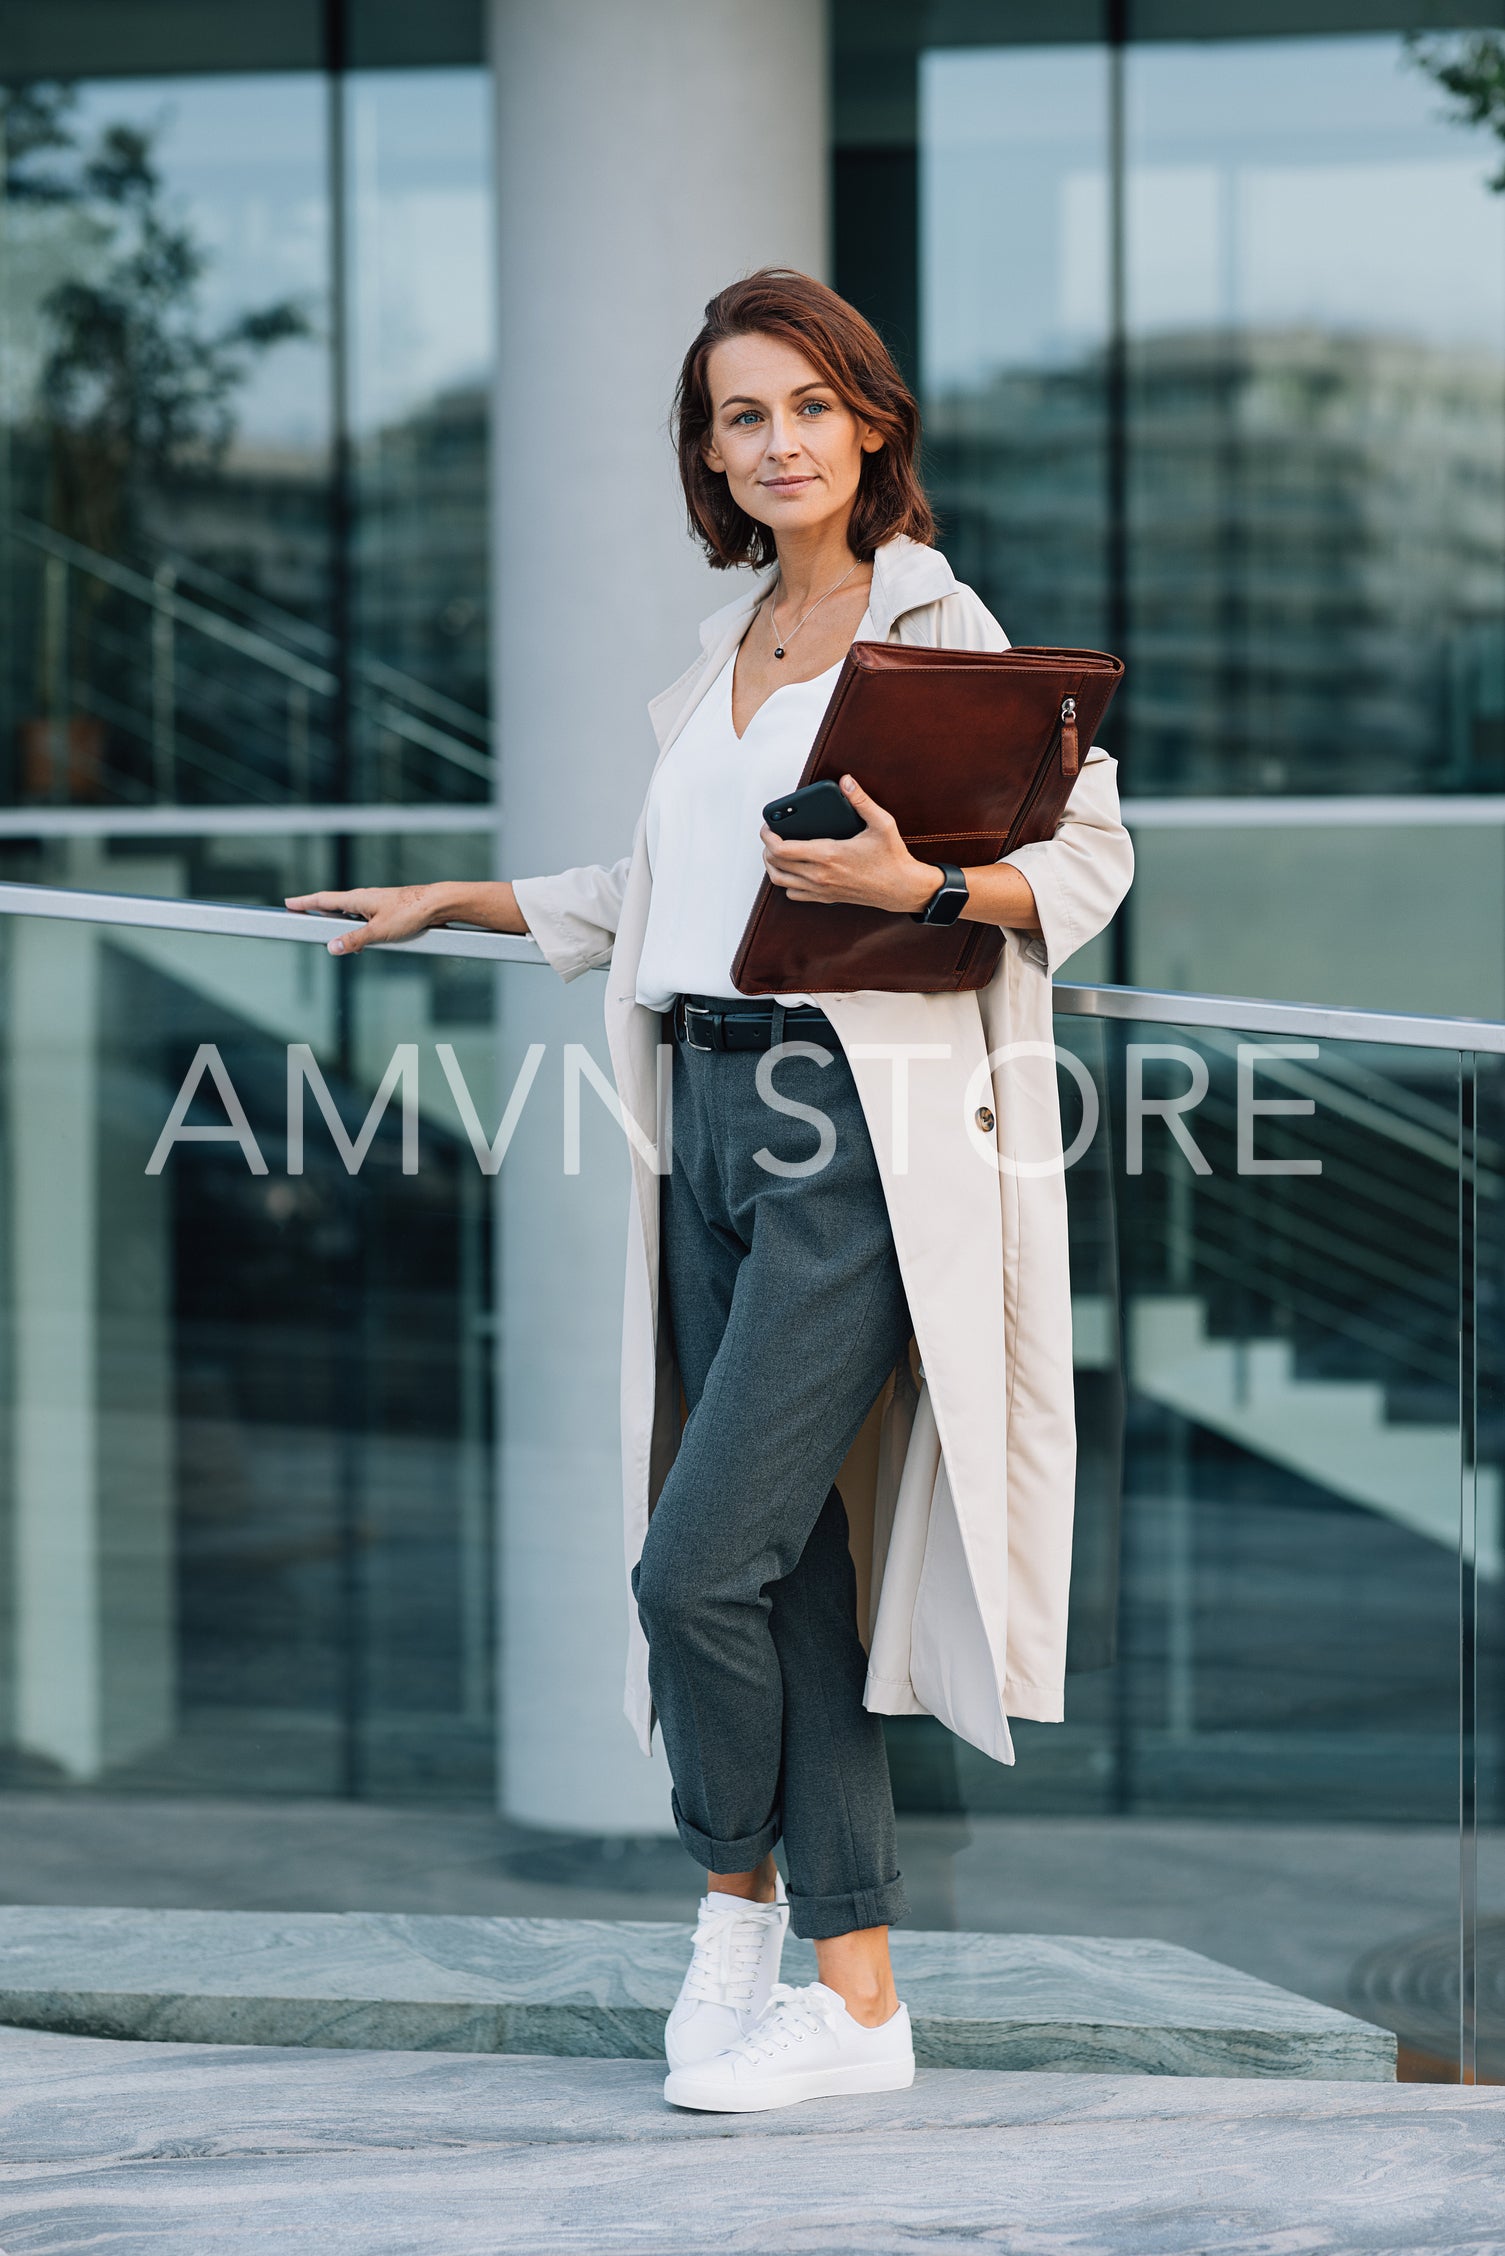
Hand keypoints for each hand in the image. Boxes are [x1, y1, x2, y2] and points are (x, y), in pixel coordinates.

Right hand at [284, 883, 442, 954]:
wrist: (436, 904)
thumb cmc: (410, 913)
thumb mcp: (379, 931)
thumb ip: (354, 940)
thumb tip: (332, 947)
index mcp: (356, 899)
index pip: (322, 899)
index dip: (304, 902)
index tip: (288, 903)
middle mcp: (363, 898)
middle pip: (333, 906)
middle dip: (318, 914)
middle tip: (302, 917)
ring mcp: (374, 903)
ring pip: (349, 915)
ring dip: (340, 926)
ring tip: (339, 941)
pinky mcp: (385, 910)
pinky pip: (363, 919)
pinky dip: (357, 929)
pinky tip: (365, 942)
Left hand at [760, 776, 938, 914]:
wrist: (903, 889)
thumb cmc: (892, 857)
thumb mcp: (882, 823)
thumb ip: (861, 800)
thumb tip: (846, 781)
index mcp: (829, 855)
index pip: (782, 849)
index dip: (768, 835)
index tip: (768, 825)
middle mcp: (820, 875)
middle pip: (775, 864)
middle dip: (767, 847)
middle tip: (772, 833)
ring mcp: (821, 889)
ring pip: (780, 881)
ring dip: (772, 865)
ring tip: (775, 851)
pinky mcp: (826, 898)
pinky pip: (794, 894)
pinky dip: (786, 882)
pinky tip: (793, 869)